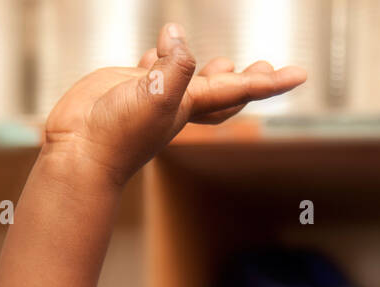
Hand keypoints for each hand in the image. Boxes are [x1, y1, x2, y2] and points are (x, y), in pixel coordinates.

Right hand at [43, 22, 306, 187]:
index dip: (269, 81)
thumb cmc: (115, 134)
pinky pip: (152, 68)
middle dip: (247, 80)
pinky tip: (161, 49)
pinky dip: (161, 57)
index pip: (239, 89)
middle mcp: (177, 103)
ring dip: (208, 69)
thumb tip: (180, 38)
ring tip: (225, 61)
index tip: (300, 74)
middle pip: (222, 89)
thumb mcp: (151, 98)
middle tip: (270, 68)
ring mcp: (153, 95)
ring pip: (189, 78)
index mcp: (190, 106)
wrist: (80, 154)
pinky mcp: (129, 89)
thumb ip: (172, 68)